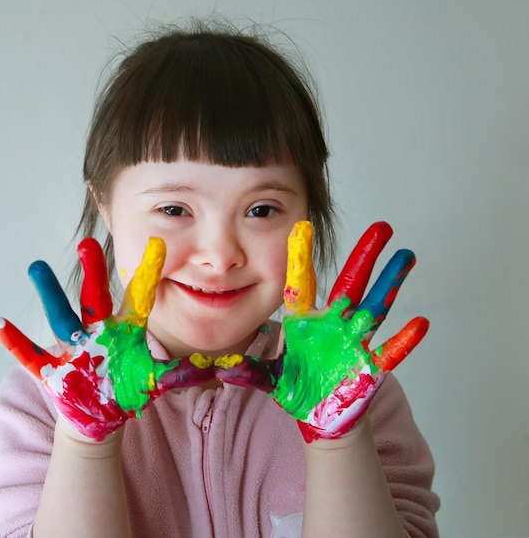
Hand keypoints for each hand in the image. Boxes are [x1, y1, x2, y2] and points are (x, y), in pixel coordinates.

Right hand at [0, 237, 213, 440]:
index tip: (158, 244)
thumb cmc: (126, 386)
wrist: (99, 410)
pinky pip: (31, 355)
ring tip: (36, 266)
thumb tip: (217, 368)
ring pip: (61, 316)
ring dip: (48, 293)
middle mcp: (98, 331)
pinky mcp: (53, 369)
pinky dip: (15, 343)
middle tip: (88, 242)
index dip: (148, 273)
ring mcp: (74, 347)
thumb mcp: (155, 379)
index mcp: (125, 330)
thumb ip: (181, 372)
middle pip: (95, 297)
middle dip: (92, 272)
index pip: (140, 297)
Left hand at [215, 220, 428, 441]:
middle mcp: (333, 324)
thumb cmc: (296, 387)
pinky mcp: (369, 366)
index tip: (302, 227)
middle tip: (381, 227)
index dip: (301, 257)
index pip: (302, 283)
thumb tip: (220, 367)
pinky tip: (420, 323)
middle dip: (365, 256)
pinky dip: (404, 340)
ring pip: (375, 307)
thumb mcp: (267, 376)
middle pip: (351, 284)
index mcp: (305, 321)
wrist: (319, 414)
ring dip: (391, 283)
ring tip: (406, 256)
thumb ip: (247, 370)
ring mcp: (354, 342)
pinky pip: (390, 352)